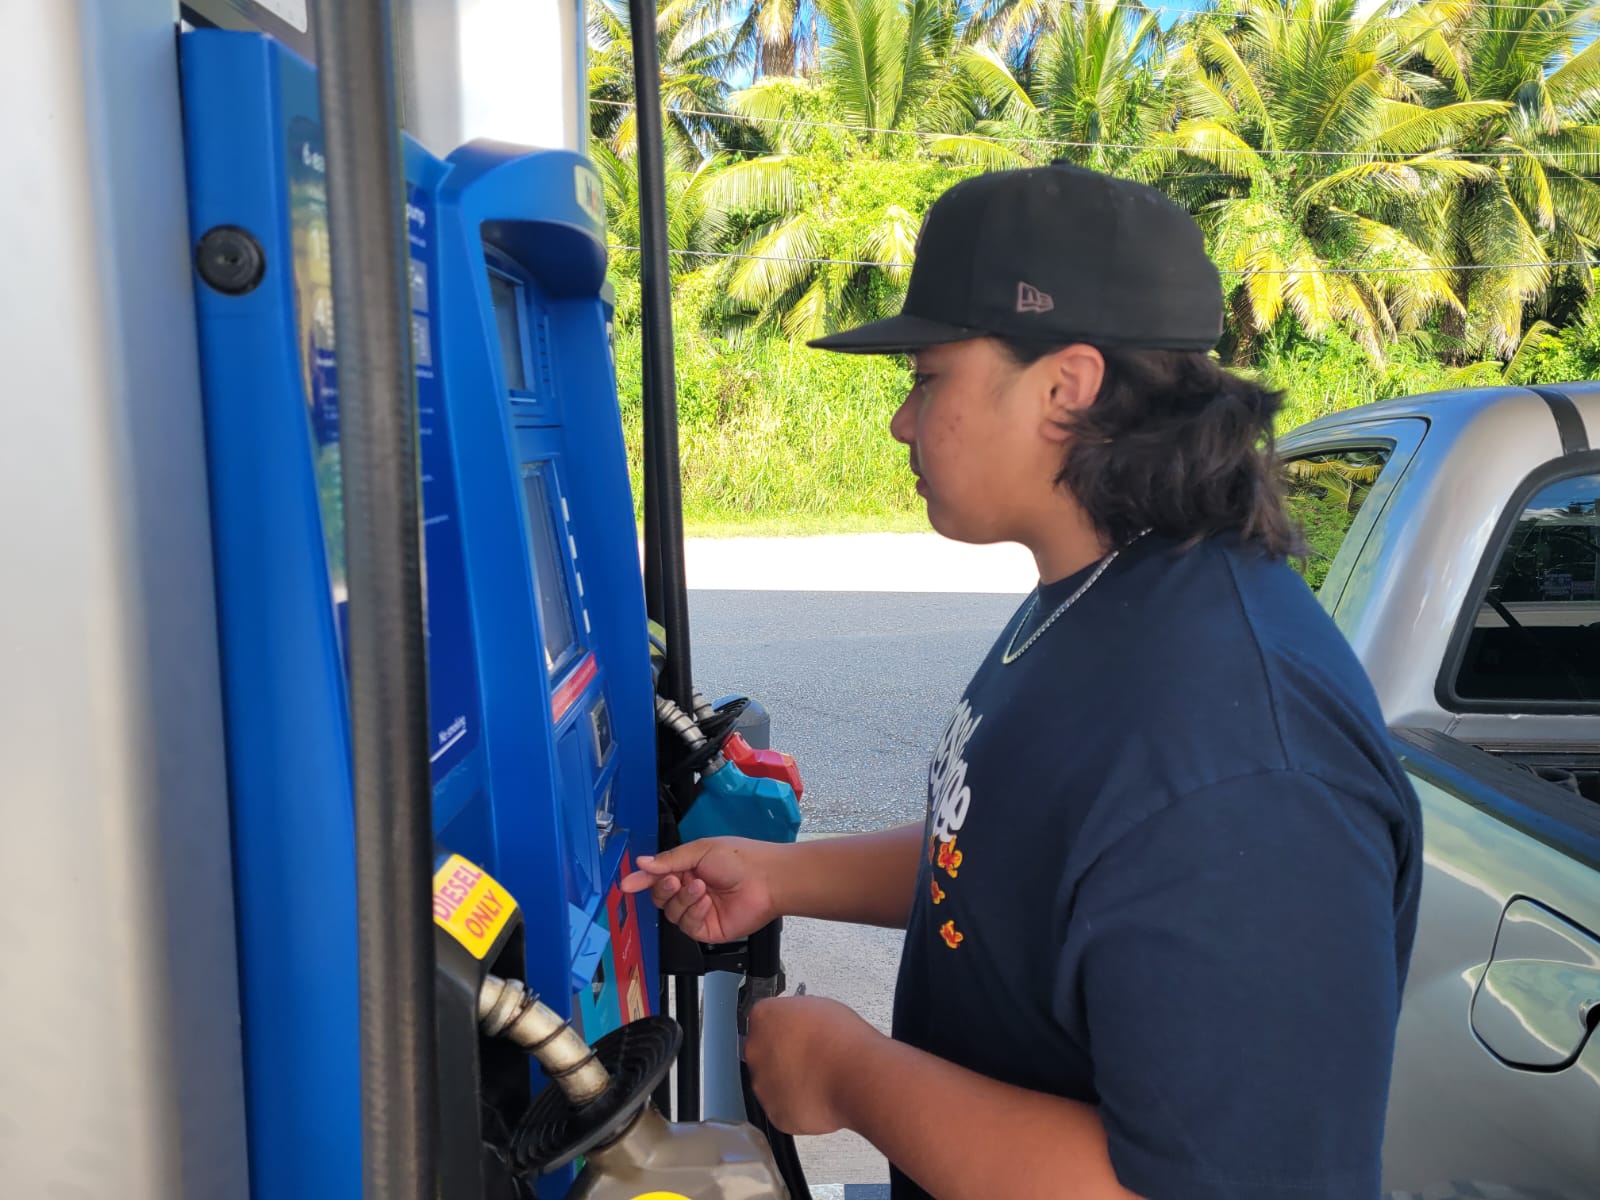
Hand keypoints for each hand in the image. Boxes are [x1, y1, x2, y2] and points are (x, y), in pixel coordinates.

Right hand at [619, 838, 783, 943]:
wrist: (766, 879)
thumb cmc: (739, 859)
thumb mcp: (700, 850)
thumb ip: (669, 860)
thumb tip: (641, 863)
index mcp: (688, 868)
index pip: (657, 876)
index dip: (641, 879)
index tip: (626, 883)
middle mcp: (690, 890)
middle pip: (660, 897)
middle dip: (663, 889)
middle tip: (675, 879)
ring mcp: (698, 910)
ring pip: (671, 912)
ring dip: (683, 899)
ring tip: (701, 887)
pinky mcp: (707, 928)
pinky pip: (687, 925)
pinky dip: (694, 912)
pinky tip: (707, 902)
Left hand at [745, 995, 880, 1135]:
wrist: (855, 1077)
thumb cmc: (844, 1041)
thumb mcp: (820, 1006)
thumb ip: (798, 1016)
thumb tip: (802, 1025)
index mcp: (764, 1017)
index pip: (763, 1019)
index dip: (783, 1028)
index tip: (796, 1034)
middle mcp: (755, 1050)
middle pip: (762, 1052)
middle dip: (781, 1056)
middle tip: (809, 1058)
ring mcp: (762, 1083)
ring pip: (771, 1082)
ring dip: (787, 1082)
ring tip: (817, 1079)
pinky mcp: (773, 1112)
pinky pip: (782, 1108)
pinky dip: (796, 1105)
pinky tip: (817, 1096)